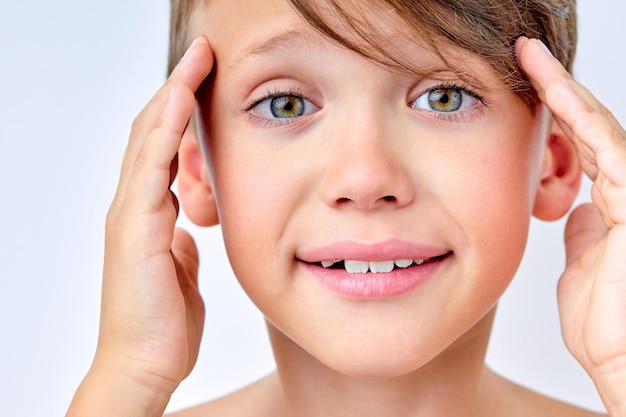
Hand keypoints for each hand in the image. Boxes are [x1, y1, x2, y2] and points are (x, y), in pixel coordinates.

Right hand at [66, 37, 213, 416]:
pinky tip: (182, 99)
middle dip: (177, 89)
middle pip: (151, 132)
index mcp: (147, 215)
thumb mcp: (180, 271)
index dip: (180, 111)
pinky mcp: (136, 230)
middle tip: (202, 52)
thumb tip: (186, 226)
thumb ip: (179, 242)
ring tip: (196, 58)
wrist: (145, 366)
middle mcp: (133, 207)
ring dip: (172, 95)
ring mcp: (130, 215)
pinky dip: (165, 129)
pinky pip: (151, 167)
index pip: (161, 148)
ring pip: (147, 139)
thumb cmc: (164, 324)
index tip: (205, 79)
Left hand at [516, 37, 625, 414]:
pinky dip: (580, 114)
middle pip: (590, 125)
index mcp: (614, 204)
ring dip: (562, 89)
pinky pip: (610, 144)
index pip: (583, 146)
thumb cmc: (609, 326)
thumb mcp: (582, 269)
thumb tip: (576, 209)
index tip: (521, 88)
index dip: (553, 115)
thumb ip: (582, 234)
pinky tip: (551, 86)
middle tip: (523, 55)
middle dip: (556, 88)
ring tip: (528, 57)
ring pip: (600, 124)